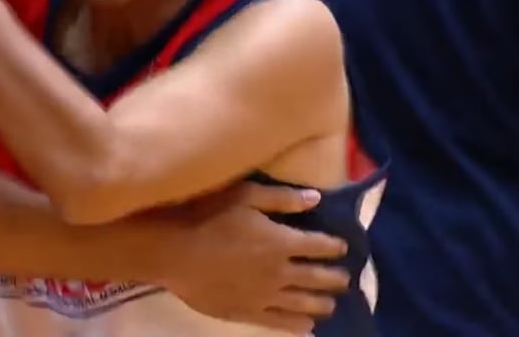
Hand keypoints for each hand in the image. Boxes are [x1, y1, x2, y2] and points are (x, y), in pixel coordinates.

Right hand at [159, 182, 348, 333]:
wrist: (173, 250)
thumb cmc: (206, 214)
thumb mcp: (245, 194)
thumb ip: (282, 198)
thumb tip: (316, 198)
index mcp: (281, 241)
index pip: (318, 245)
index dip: (333, 246)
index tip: (342, 247)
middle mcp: (279, 272)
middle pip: (316, 277)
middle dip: (334, 278)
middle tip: (345, 280)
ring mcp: (263, 295)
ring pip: (302, 303)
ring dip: (321, 303)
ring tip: (331, 304)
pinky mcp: (246, 312)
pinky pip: (278, 322)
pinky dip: (296, 325)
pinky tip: (307, 327)